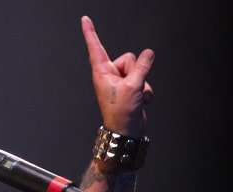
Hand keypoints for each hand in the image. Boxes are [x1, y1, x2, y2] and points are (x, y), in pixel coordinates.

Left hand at [82, 16, 154, 136]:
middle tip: (130, 89)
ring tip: (134, 97)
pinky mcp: (130, 87)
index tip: (84, 19)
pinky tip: (140, 101)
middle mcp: (109, 74)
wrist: (127, 131)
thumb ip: (142, 67)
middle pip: (129, 58)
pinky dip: (145, 91)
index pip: (95, 47)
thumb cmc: (121, 112)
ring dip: (142, 83)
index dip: (90, 32)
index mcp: (101, 72)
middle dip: (135, 71)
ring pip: (139, 69)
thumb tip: (148, 53)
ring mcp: (120, 81)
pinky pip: (144, 79)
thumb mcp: (132, 87)